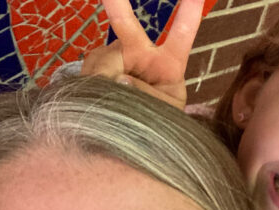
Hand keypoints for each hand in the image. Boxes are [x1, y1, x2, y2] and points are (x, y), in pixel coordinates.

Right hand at [82, 0, 205, 108]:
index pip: (181, 36)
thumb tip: (119, 79)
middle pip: (125, 25)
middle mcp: (141, 52)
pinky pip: (90, 72)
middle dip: (116, 4)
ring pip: (103, 61)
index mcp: (169, 63)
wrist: (135, 127)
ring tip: (115, 103)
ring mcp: (117, 55)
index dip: (188, 15)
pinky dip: (93, 87)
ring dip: (104, 83)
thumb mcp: (164, 112)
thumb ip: (148, 98)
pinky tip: (100, 97)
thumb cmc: (158, 118)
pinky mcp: (96, 64)